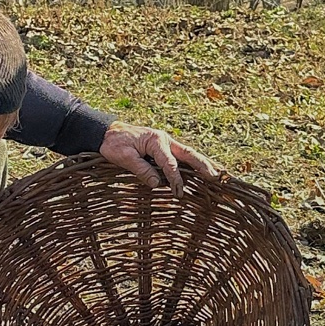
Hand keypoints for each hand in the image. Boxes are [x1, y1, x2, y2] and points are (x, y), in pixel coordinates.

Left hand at [99, 122, 218, 192]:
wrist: (108, 133)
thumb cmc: (115, 144)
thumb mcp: (125, 157)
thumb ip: (142, 170)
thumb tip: (157, 184)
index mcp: (156, 141)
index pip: (170, 163)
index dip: (175, 179)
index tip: (178, 192)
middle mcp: (165, 140)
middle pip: (188, 153)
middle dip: (202, 165)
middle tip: (215, 176)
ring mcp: (166, 143)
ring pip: (188, 154)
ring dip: (202, 163)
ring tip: (216, 172)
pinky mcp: (164, 147)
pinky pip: (181, 156)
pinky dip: (193, 162)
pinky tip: (201, 169)